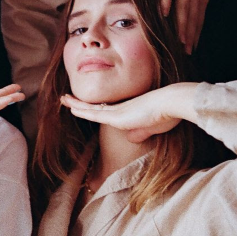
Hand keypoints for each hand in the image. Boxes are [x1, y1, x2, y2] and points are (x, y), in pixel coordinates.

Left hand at [60, 85, 196, 142]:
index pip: (105, 110)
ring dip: (76, 105)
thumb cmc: (168, 115)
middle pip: (95, 107)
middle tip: (66, 97)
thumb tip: (130, 138)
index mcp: (128, 111)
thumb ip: (140, 132)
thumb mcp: (152, 128)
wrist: (173, 103)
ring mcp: (118, 111)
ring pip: (91, 109)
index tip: (84, 105)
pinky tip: (72, 109)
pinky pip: (95, 114)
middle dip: (80, 103)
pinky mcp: (118, 116)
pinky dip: (83, 111)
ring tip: (63, 99)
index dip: (93, 108)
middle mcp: (120, 109)